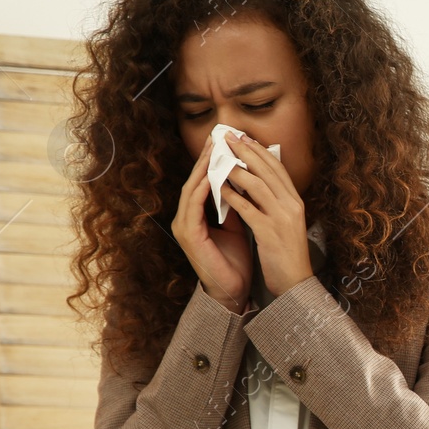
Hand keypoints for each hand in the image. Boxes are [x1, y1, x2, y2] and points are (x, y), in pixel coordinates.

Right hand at [171, 131, 250, 313]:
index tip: (227, 142)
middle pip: (195, 181)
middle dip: (206, 159)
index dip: (213, 161)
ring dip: (203, 169)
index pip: (203, 181)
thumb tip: (244, 179)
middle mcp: (186, 218)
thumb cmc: (234, 260)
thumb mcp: (236, 225)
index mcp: (196, 215)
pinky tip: (212, 176)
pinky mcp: (188, 236)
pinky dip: (203, 190)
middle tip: (219, 137)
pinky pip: (194, 207)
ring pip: (192, 190)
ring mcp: (184, 227)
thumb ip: (234, 203)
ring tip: (215, 150)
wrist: (233, 291)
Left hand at [220, 131, 312, 298]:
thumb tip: (256, 182)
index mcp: (296, 202)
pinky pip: (247, 209)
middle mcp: (292, 206)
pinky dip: (232, 196)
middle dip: (246, 151)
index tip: (244, 137)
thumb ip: (275, 202)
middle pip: (268, 171)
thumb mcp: (287, 223)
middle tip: (228, 138)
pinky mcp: (269, 233)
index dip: (260, 150)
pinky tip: (219, 188)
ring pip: (258, 185)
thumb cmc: (288, 254)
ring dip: (236, 169)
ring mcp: (281, 219)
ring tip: (220, 158)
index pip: (278, 169)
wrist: (296, 282)